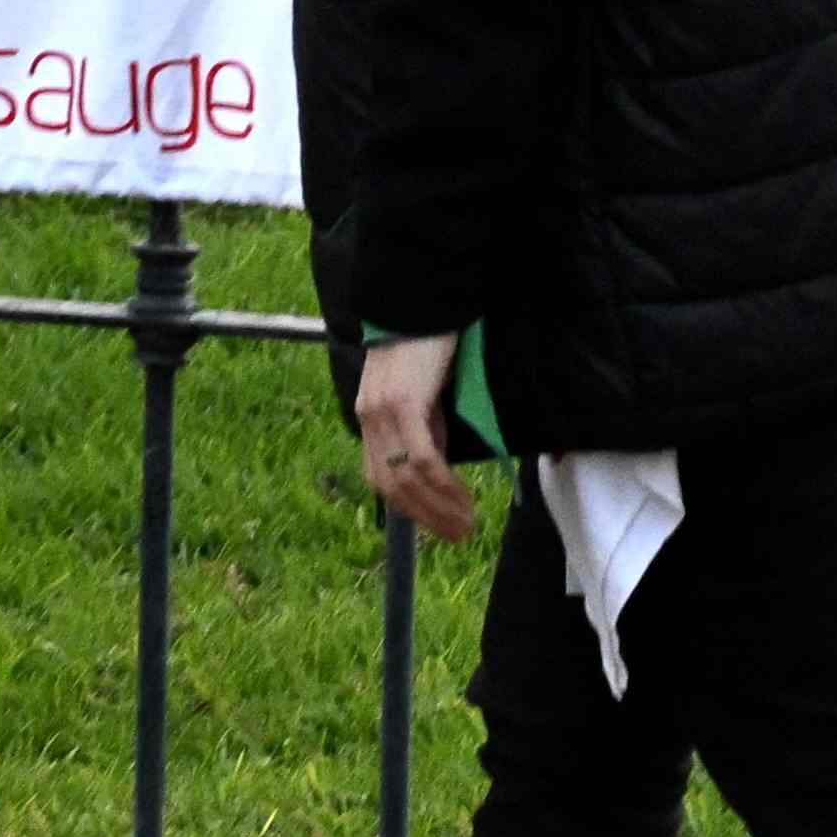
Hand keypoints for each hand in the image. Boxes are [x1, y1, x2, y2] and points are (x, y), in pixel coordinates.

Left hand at [346, 332, 481, 547]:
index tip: (439, 528)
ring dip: (439, 508)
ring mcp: (383, 411)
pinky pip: (422, 457)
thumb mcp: (422, 392)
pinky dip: (442, 484)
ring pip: (406, 479)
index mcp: (369, 417)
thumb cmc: (429, 343)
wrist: (423, 300)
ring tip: (467, 524)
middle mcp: (369, 418)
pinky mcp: (404, 402)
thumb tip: (436, 465)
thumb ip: (424, 425)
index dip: (410, 509)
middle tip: (459, 536)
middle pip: (391, 487)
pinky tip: (462, 497)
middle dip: (426, 518)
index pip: (381, 479)